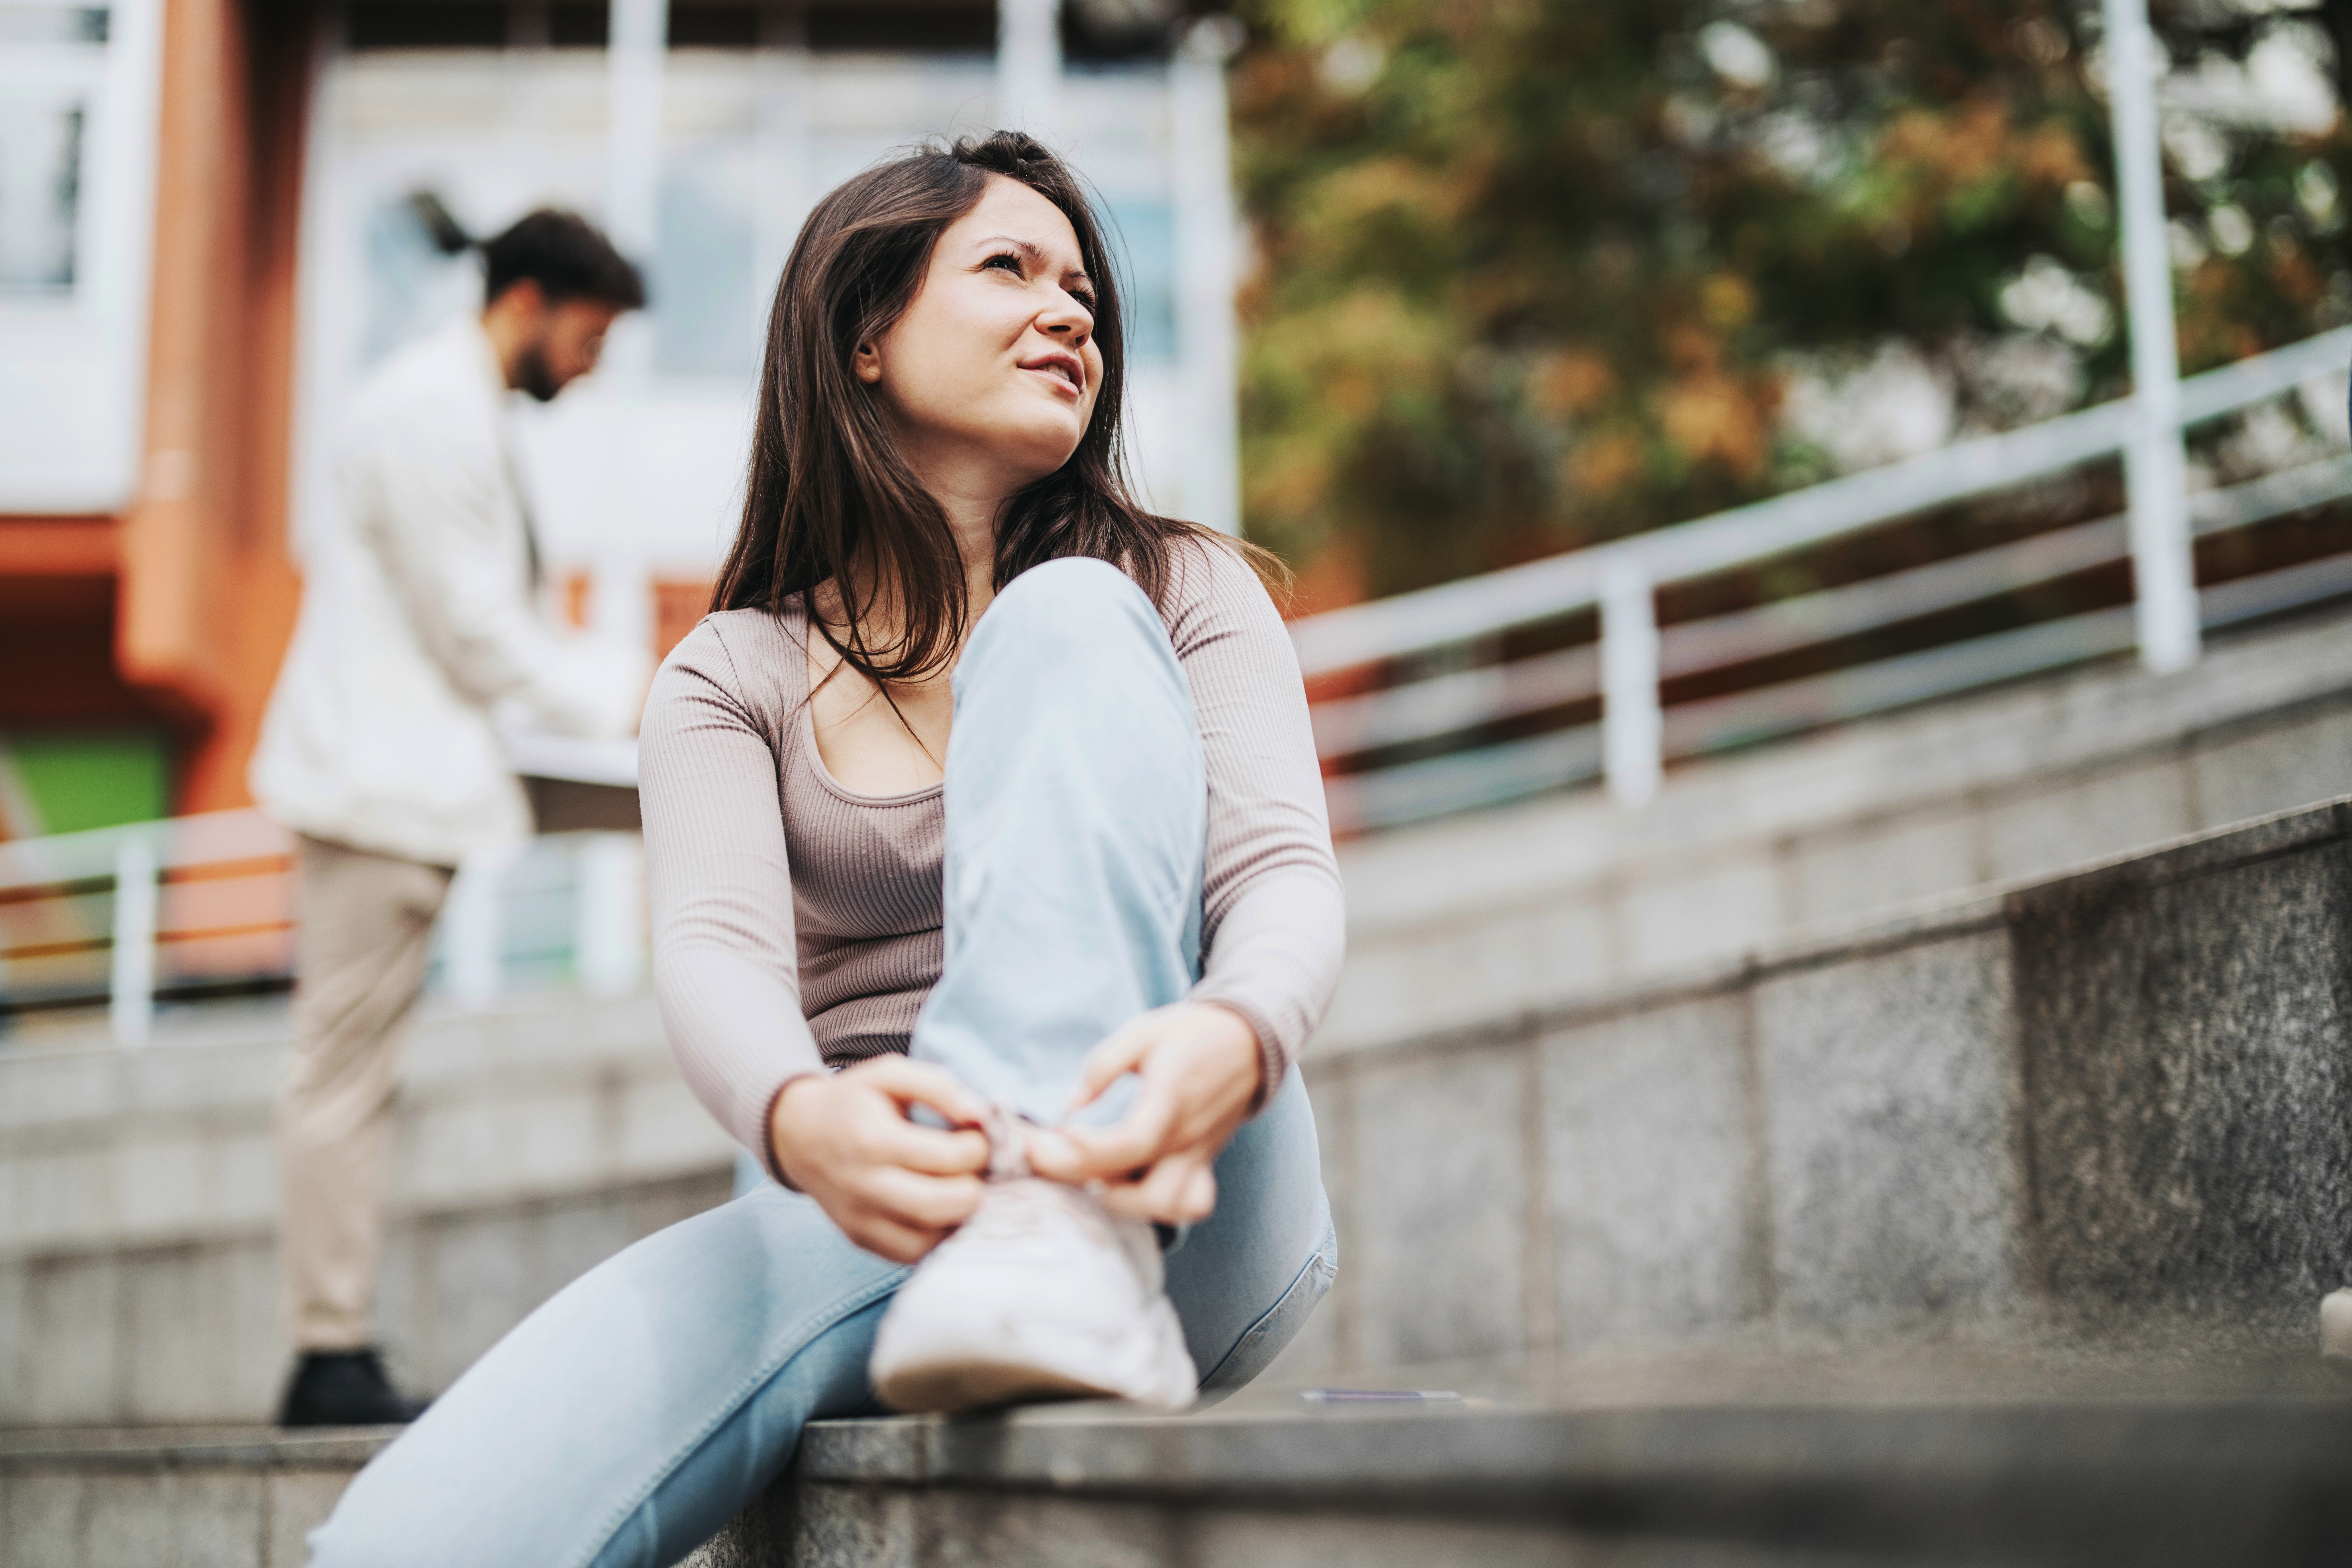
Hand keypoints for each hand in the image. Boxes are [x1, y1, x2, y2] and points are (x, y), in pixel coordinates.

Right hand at [769, 1059, 990, 1262]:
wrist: (798, 1134)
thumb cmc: (853, 1101)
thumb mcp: (889, 1074)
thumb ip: (937, 1087)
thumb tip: (979, 1114)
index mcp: (872, 1140)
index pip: (948, 1158)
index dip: (978, 1148)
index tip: (977, 1138)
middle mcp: (863, 1186)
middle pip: (941, 1205)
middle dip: (975, 1188)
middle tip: (974, 1170)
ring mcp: (859, 1220)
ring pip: (931, 1239)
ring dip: (959, 1217)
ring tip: (960, 1188)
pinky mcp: (860, 1240)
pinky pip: (913, 1255)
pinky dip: (937, 1236)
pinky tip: (941, 1210)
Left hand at [1025, 1003, 1261, 1225]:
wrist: (1245, 1043)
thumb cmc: (1189, 1035)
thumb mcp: (1141, 1032)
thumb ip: (1102, 1066)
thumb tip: (1071, 1104)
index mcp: (1171, 1099)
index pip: (1132, 1142)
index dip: (1089, 1150)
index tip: (1053, 1137)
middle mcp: (1187, 1137)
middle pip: (1141, 1188)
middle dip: (1086, 1181)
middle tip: (1049, 1156)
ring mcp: (1197, 1156)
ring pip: (1168, 1207)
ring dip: (1123, 1201)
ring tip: (1089, 1173)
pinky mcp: (1202, 1165)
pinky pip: (1189, 1204)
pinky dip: (1158, 1208)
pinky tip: (1128, 1187)